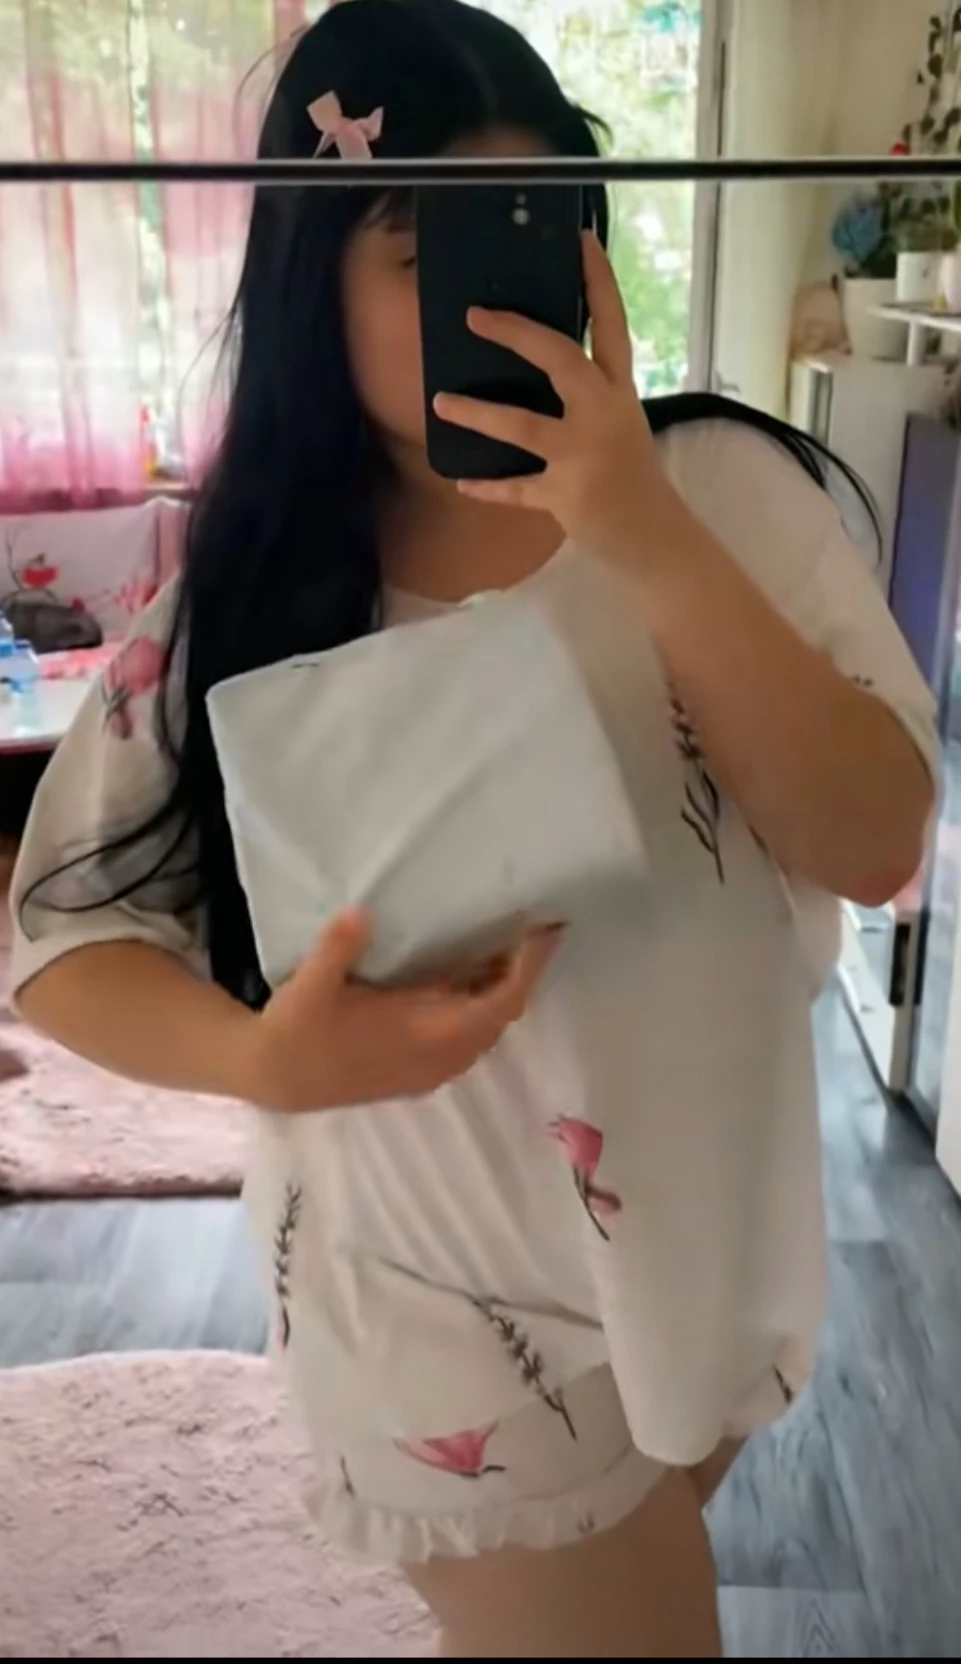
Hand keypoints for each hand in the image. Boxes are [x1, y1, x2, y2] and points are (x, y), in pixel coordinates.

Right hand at [245, 909, 560, 1113]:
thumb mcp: (311, 985)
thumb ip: (338, 948)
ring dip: (500, 988)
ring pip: (487, 1026)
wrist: (275, 1079)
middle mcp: (441, 1057)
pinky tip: (466, 974)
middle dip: (521, 970)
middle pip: (502, 1013)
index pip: (501, 1002)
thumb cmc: (295, 1033)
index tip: (545, 928)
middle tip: (529, 922)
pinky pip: (469, 1034)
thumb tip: (361, 913)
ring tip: (504, 941)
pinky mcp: (420, 1067)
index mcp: (428, 1037)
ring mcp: (432, 1066)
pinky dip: (479, 1004)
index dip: (528, 966)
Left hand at [433, 233, 674, 562]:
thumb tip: (539, 360)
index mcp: (619, 390)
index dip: (598, 281)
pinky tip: (461, 481)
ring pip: (524, 425)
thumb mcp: (619, 421)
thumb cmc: (631, 472)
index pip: (612, 324)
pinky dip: (488, 487)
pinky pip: (517, 488)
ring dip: (478, 413)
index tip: (580, 241)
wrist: (653, 533)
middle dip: (517, 335)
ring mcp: (582, 455)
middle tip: (475, 316)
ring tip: (441, 402)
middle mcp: (602, 414)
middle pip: (561, 360)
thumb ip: (588, 393)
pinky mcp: (564, 494)